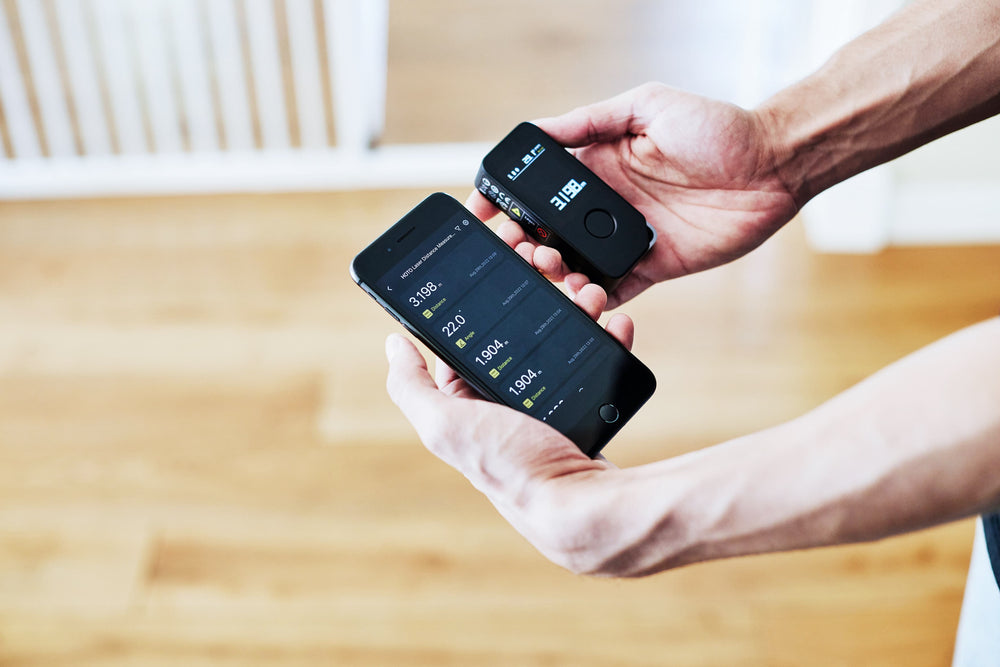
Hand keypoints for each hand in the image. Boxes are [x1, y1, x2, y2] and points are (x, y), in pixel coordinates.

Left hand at [384, 284, 633, 573]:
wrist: (585, 506)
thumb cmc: (513, 469)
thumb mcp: (446, 424)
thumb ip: (412, 388)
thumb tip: (392, 345)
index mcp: (467, 408)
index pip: (463, 346)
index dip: (476, 310)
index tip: (496, 274)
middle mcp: (505, 410)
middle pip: (517, 340)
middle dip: (535, 306)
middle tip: (552, 276)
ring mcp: (550, 410)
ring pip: (560, 346)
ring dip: (576, 315)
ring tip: (589, 297)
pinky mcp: (589, 412)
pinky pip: (598, 365)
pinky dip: (608, 341)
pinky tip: (614, 327)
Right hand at [467, 82, 798, 307]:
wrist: (772, 165)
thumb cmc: (716, 128)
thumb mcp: (647, 106)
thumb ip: (591, 121)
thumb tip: (538, 129)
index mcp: (598, 166)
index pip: (540, 187)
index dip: (508, 200)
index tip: (483, 210)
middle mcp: (605, 205)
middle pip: (548, 231)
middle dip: (522, 241)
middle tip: (517, 245)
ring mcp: (625, 240)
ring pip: (573, 265)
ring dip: (553, 271)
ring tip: (550, 266)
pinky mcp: (652, 268)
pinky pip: (614, 291)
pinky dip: (593, 301)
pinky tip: (582, 298)